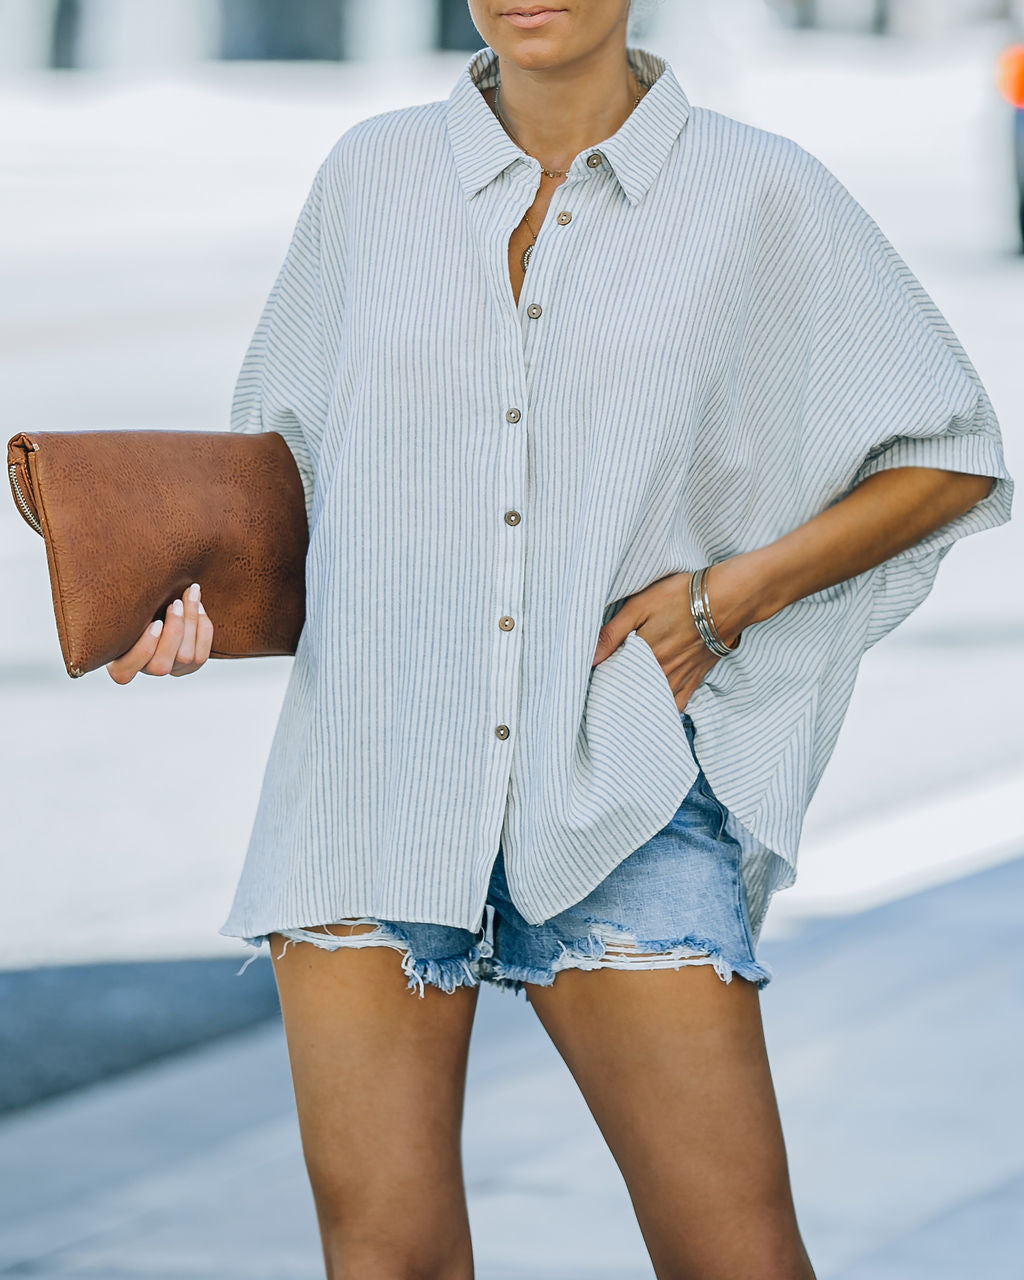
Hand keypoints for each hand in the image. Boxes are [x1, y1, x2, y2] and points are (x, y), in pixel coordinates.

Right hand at [106, 582, 213, 683]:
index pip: (124, 673)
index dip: (143, 650)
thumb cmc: (132, 602)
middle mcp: (146, 670)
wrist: (160, 603)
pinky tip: (199, 606)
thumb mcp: (122, 606)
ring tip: (190, 594)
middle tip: (176, 603)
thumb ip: (119, 606)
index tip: (154, 622)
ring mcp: (171, 670)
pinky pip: (202, 654)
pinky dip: (204, 629)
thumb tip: (115, 573)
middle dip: (173, 631)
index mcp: (119, 664)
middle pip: (161, 665)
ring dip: (191, 623)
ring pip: (186, 658)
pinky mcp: (191, 665)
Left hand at [590, 561, 751, 712]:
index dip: (602, 683)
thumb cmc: (681, 597)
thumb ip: (613, 633)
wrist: (728, 600)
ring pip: (653, 703)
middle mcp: (661, 674)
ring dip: (639, 705)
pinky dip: (664, 710)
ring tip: (626, 707)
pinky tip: (655, 709)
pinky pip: (677, 705)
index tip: (592, 684)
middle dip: (618, 697)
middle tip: (605, 698)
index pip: (614, 680)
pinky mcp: (695, 679)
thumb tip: (591, 659)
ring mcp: (680, 679)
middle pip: (632, 695)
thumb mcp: (640, 605)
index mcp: (643, 657)